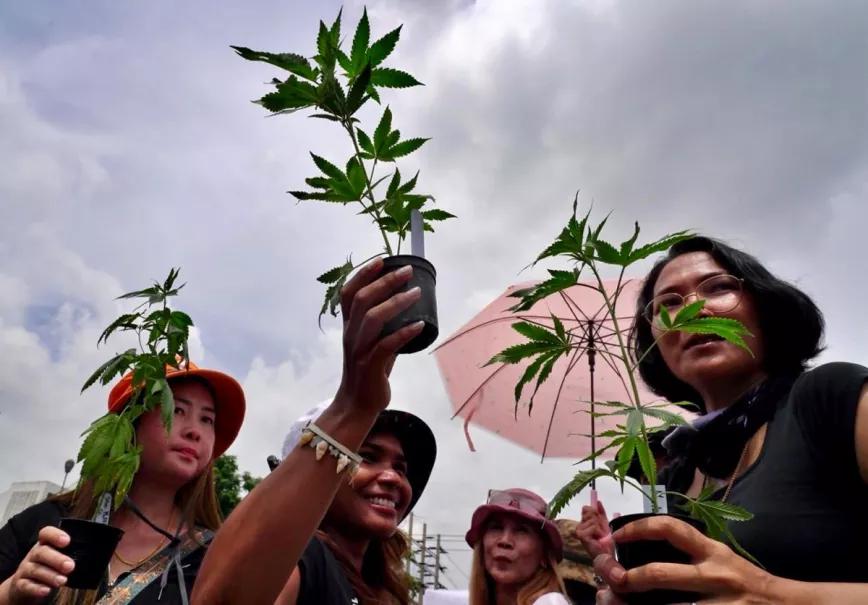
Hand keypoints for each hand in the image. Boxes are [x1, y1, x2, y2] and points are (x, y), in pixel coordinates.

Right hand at [3, 526, 73, 603]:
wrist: (24, 586)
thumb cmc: (48, 567)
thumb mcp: (58, 557)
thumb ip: (71, 554)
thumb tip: (96, 555)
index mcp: (44, 544)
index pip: (46, 533)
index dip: (55, 535)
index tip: (67, 541)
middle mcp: (33, 555)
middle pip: (41, 552)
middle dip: (56, 559)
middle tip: (70, 566)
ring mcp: (25, 569)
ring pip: (35, 570)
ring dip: (50, 575)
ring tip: (63, 581)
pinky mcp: (21, 584)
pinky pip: (26, 586)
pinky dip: (36, 588)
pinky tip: (46, 590)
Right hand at [333, 258, 423, 414]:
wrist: (356, 406)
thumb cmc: (367, 373)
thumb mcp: (372, 345)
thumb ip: (384, 329)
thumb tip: (408, 314)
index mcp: (349, 327)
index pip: (349, 294)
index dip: (363, 275)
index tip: (382, 260)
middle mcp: (351, 335)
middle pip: (363, 300)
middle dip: (385, 282)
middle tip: (407, 272)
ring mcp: (359, 350)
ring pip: (373, 318)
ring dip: (396, 302)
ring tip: (416, 293)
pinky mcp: (371, 366)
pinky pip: (387, 345)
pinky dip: (404, 333)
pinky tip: (420, 326)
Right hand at [577, 498, 614, 558]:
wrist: (606, 554)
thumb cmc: (605, 541)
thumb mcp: (604, 523)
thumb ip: (601, 512)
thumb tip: (598, 501)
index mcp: (583, 522)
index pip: (586, 508)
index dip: (596, 513)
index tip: (600, 523)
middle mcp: (579, 525)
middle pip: (590, 512)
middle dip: (599, 521)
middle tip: (601, 532)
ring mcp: (579, 530)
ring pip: (593, 520)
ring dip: (601, 529)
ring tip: (600, 537)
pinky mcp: (581, 536)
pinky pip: (594, 527)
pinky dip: (600, 533)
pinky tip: (599, 539)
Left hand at [594, 515, 774, 604]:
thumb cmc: (746, 584)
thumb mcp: (721, 560)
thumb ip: (689, 556)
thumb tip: (639, 558)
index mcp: (712, 552)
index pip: (670, 528)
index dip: (638, 528)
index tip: (616, 534)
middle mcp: (715, 575)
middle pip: (661, 574)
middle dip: (630, 578)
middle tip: (613, 581)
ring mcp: (720, 604)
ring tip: (620, 603)